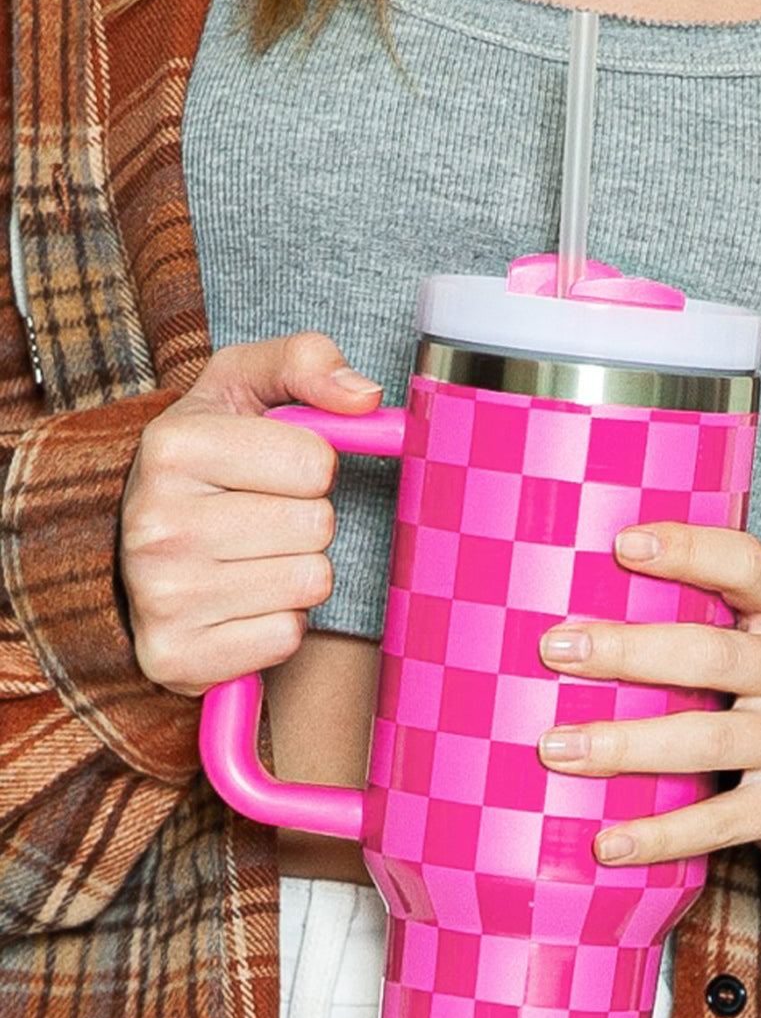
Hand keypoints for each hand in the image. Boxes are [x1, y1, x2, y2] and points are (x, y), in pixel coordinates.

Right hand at [119, 333, 381, 695]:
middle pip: (318, 524)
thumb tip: (365, 398)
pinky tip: (240, 604)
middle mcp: (157, 523)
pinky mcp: (177, 656)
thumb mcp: (242, 388)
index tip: (274, 470)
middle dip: (307, 521)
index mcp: (172, 446)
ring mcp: (162, 596)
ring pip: (310, 582)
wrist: (138, 551)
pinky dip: (278, 624)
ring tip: (250, 559)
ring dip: (297, 572)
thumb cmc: (206, 465)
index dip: (312, 465)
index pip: (315, 461)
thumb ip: (305, 361)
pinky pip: (286, 637)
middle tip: (261, 518)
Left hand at [537, 522, 760, 863]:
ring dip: (626, 745)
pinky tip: (607, 842)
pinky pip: (721, 822)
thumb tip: (571, 589)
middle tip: (556, 649)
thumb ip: (697, 606)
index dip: (688, 550)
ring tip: (556, 747)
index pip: (745, 566)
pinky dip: (661, 835)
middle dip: (629, 652)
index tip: (621, 545)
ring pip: (708, 740)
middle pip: (711, 656)